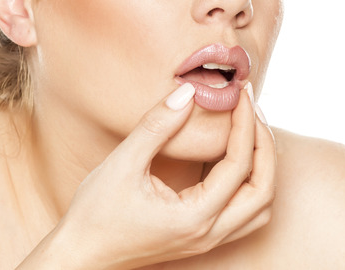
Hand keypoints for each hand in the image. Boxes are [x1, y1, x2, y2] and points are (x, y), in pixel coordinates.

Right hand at [19, 82, 275, 269]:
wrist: (80, 256)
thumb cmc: (95, 214)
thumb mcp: (122, 163)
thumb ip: (157, 126)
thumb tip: (189, 92)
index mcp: (195, 217)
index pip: (240, 165)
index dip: (246, 124)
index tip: (242, 93)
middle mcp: (209, 233)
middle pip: (263, 189)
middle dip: (264, 145)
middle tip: (251, 109)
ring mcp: (208, 240)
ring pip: (260, 207)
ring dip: (262, 168)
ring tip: (249, 130)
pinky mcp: (201, 238)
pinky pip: (245, 214)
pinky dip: (250, 183)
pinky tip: (233, 156)